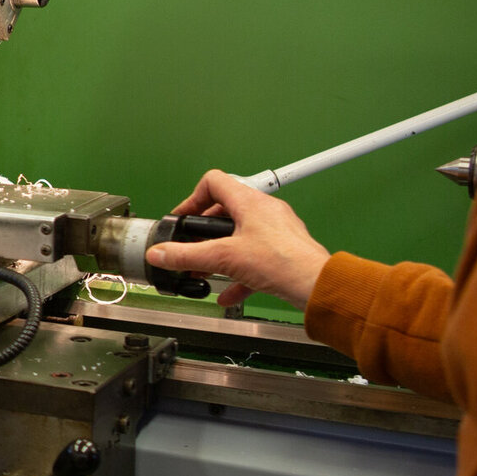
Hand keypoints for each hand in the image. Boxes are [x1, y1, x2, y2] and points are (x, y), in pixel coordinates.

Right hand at [146, 169, 330, 311]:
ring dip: (220, 253)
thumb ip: (187, 256)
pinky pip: (254, 257)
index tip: (183, 219)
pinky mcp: (284, 251)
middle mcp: (265, 211)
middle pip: (225, 211)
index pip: (214, 183)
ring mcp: (277, 231)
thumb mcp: (223, 258)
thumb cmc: (283, 262)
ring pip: (240, 236)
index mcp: (250, 202)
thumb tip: (160, 253)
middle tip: (192, 248)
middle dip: (204, 233)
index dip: (193, 199)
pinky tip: (228, 292)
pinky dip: (238, 272)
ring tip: (207, 270)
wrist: (316, 286)